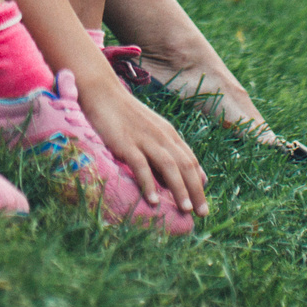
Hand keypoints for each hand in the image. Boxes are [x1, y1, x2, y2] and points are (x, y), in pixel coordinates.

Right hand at [77, 72, 207, 216]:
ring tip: (185, 209)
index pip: (191, 161)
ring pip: (168, 166)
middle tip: (202, 214)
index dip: (199, 183)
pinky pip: (141, 165)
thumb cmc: (126, 115)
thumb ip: (167, 149)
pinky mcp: (126, 143)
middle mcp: (161, 136)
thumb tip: (179, 171)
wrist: (103, 93)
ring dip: (178, 189)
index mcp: (169, 134)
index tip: (203, 205)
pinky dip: (149, 183)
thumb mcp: (152, 129)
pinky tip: (154, 200)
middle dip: (195, 190)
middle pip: (184, 165)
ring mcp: (144, 139)